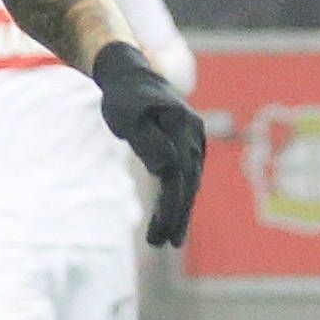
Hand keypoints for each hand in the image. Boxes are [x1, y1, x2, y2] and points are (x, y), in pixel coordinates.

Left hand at [89, 43, 209, 246]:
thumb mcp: (128, 118)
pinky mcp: (190, 144)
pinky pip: (188, 175)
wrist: (131, 75)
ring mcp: (195, 139)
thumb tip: (166, 170)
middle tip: (164, 244)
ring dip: (180, 211)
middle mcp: (194, 134)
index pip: (178, 176)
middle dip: (176, 216)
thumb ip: (147, 142)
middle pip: (188, 182)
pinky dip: (181, 196)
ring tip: (168, 240)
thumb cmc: (124, 97)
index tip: (158, 234)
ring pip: (190, 181)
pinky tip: (173, 217)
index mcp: (181, 127)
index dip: (169, 208)